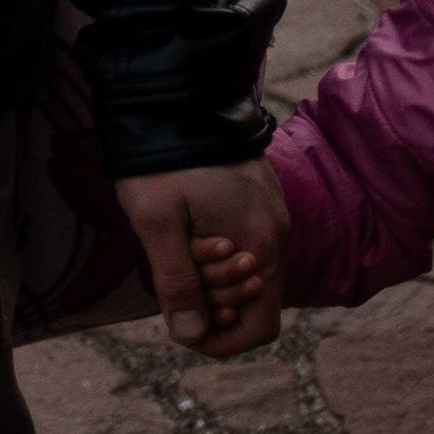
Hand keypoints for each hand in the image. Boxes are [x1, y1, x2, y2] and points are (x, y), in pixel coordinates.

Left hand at [115, 159, 287, 355]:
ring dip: (211, 271)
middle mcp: (277, 234)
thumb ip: (176, 282)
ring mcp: (272, 211)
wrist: (175, 93)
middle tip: (171, 265)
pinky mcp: (260, 193)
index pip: (261, 328)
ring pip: (247, 268)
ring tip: (176, 239)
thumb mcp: (157, 222)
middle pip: (252, 300)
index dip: (223, 341)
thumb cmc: (161, 159)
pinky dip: (218, 246)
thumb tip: (191, 334)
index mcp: (259, 247)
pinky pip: (246, 240)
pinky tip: (187, 224)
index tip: (184, 325)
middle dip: (210, 298)